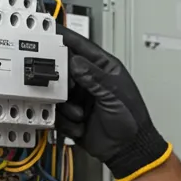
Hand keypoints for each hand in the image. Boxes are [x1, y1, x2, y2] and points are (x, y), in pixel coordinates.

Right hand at [56, 24, 171, 180]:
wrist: (128, 149)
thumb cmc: (131, 120)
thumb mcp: (113, 93)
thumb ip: (93, 76)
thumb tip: (75, 61)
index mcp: (103, 68)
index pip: (81, 47)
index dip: (65, 38)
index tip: (48, 31)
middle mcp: (89, 80)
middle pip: (62, 69)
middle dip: (62, 82)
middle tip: (66, 90)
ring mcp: (79, 97)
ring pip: (57, 92)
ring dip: (67, 106)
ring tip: (82, 115)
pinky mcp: (72, 114)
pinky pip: (57, 112)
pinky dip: (67, 121)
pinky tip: (81, 125)